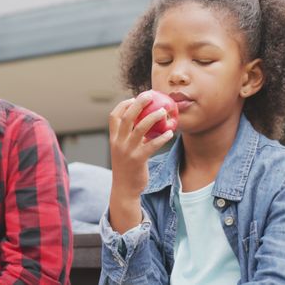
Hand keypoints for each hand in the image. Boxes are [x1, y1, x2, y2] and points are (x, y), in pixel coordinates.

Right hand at [108, 91, 173, 231]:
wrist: (124, 189)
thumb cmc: (127, 167)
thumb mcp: (124, 150)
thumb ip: (130, 137)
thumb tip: (144, 121)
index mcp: (113, 139)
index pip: (114, 116)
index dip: (123, 105)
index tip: (134, 98)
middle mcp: (118, 143)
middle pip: (127, 117)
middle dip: (139, 103)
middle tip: (150, 95)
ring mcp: (127, 151)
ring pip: (140, 128)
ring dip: (153, 117)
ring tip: (163, 111)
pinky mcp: (138, 160)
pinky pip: (152, 145)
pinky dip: (162, 137)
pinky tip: (170, 132)